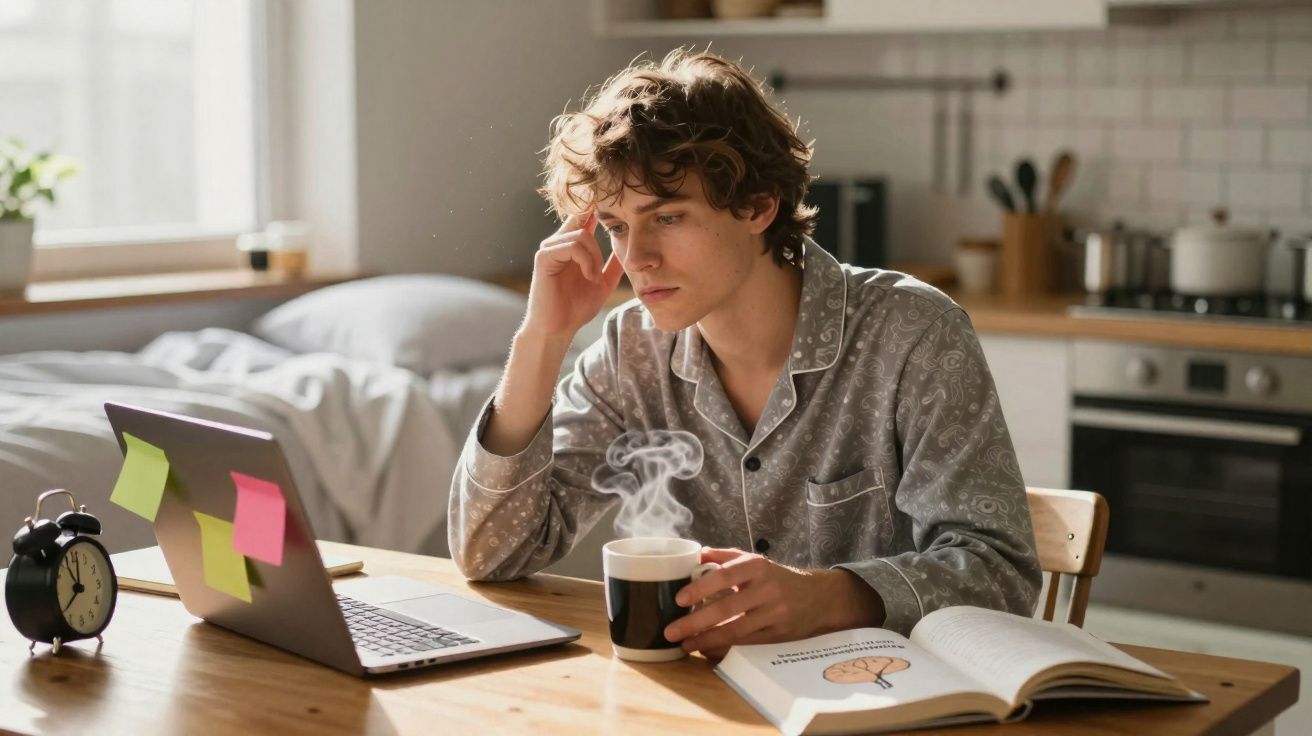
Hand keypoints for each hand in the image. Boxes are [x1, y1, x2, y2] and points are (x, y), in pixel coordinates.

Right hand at [521, 211, 625, 340]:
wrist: (559, 328)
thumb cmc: (576, 308)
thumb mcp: (603, 284)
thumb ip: (612, 265)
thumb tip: (625, 247)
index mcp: (570, 246)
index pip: (582, 216)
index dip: (595, 209)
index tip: (611, 210)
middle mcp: (558, 243)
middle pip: (584, 221)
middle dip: (600, 246)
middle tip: (599, 274)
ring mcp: (549, 248)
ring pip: (581, 235)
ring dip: (594, 258)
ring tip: (593, 278)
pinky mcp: (544, 257)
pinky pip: (572, 247)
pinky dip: (586, 261)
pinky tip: (588, 276)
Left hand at [663, 548, 882, 661]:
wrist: (819, 597)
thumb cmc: (778, 578)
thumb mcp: (755, 560)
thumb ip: (725, 556)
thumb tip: (695, 555)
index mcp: (757, 566)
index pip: (725, 576)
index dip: (701, 588)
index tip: (679, 599)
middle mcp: (767, 589)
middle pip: (726, 608)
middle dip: (695, 622)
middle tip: (671, 631)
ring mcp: (774, 613)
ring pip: (736, 630)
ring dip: (706, 640)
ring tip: (684, 645)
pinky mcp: (779, 634)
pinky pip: (747, 644)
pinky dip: (724, 648)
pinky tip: (706, 650)